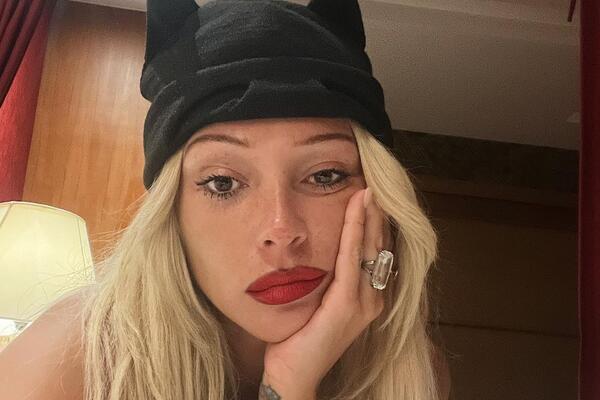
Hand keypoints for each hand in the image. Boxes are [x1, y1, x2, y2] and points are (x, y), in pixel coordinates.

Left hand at [261, 187, 392, 397]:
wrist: (292, 373)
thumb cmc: (299, 336)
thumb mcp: (317, 301)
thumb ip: (327, 278)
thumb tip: (319, 248)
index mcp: (366, 297)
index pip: (374, 252)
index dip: (374, 223)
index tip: (369, 195)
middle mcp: (372, 299)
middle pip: (377, 246)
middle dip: (376, 214)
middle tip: (373, 183)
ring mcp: (363, 302)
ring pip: (368, 248)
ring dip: (369, 215)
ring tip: (368, 189)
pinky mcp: (348, 305)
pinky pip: (352, 258)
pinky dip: (355, 229)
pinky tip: (356, 207)